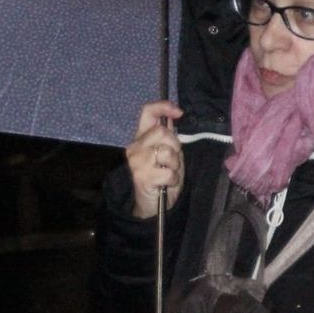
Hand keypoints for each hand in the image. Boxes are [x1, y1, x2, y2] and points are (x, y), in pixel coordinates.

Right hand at [125, 100, 184, 219]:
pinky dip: (173, 179)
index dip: (163, 107)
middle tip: (173, 161)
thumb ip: (168, 138)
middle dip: (175, 146)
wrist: (149, 205)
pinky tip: (167, 184)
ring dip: (175, 165)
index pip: (147, 113)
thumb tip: (175, 116)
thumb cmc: (161, 178)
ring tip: (169, 173)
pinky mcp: (142, 177)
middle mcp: (135, 147)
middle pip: (162, 132)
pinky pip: (169, 172)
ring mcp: (136, 162)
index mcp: (141, 138)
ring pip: (167, 152)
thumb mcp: (167, 154)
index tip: (179, 112)